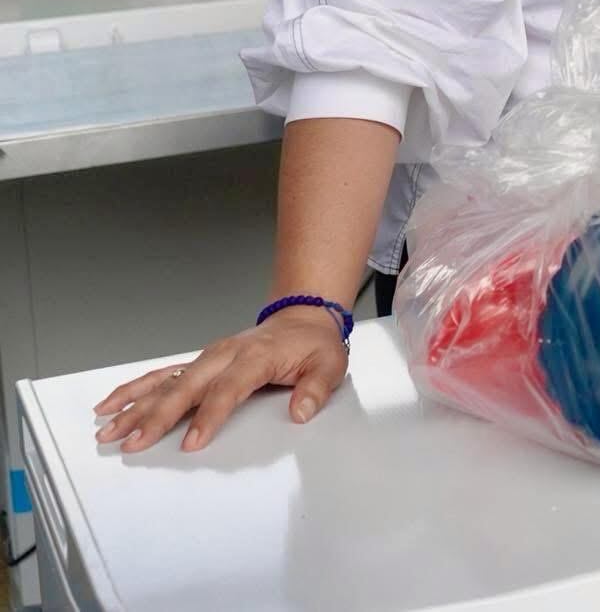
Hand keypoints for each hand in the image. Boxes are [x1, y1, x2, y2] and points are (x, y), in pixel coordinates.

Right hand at [92, 306, 347, 452]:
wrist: (303, 317)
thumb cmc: (313, 345)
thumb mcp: (329, 364)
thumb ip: (316, 389)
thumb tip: (302, 411)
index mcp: (256, 357)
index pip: (227, 390)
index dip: (208, 417)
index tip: (191, 443)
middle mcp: (225, 355)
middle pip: (186, 388)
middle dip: (157, 417)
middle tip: (134, 442)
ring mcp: (208, 357)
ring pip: (166, 382)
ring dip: (135, 405)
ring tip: (109, 428)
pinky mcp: (199, 362)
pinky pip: (161, 374)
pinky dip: (134, 388)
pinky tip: (111, 403)